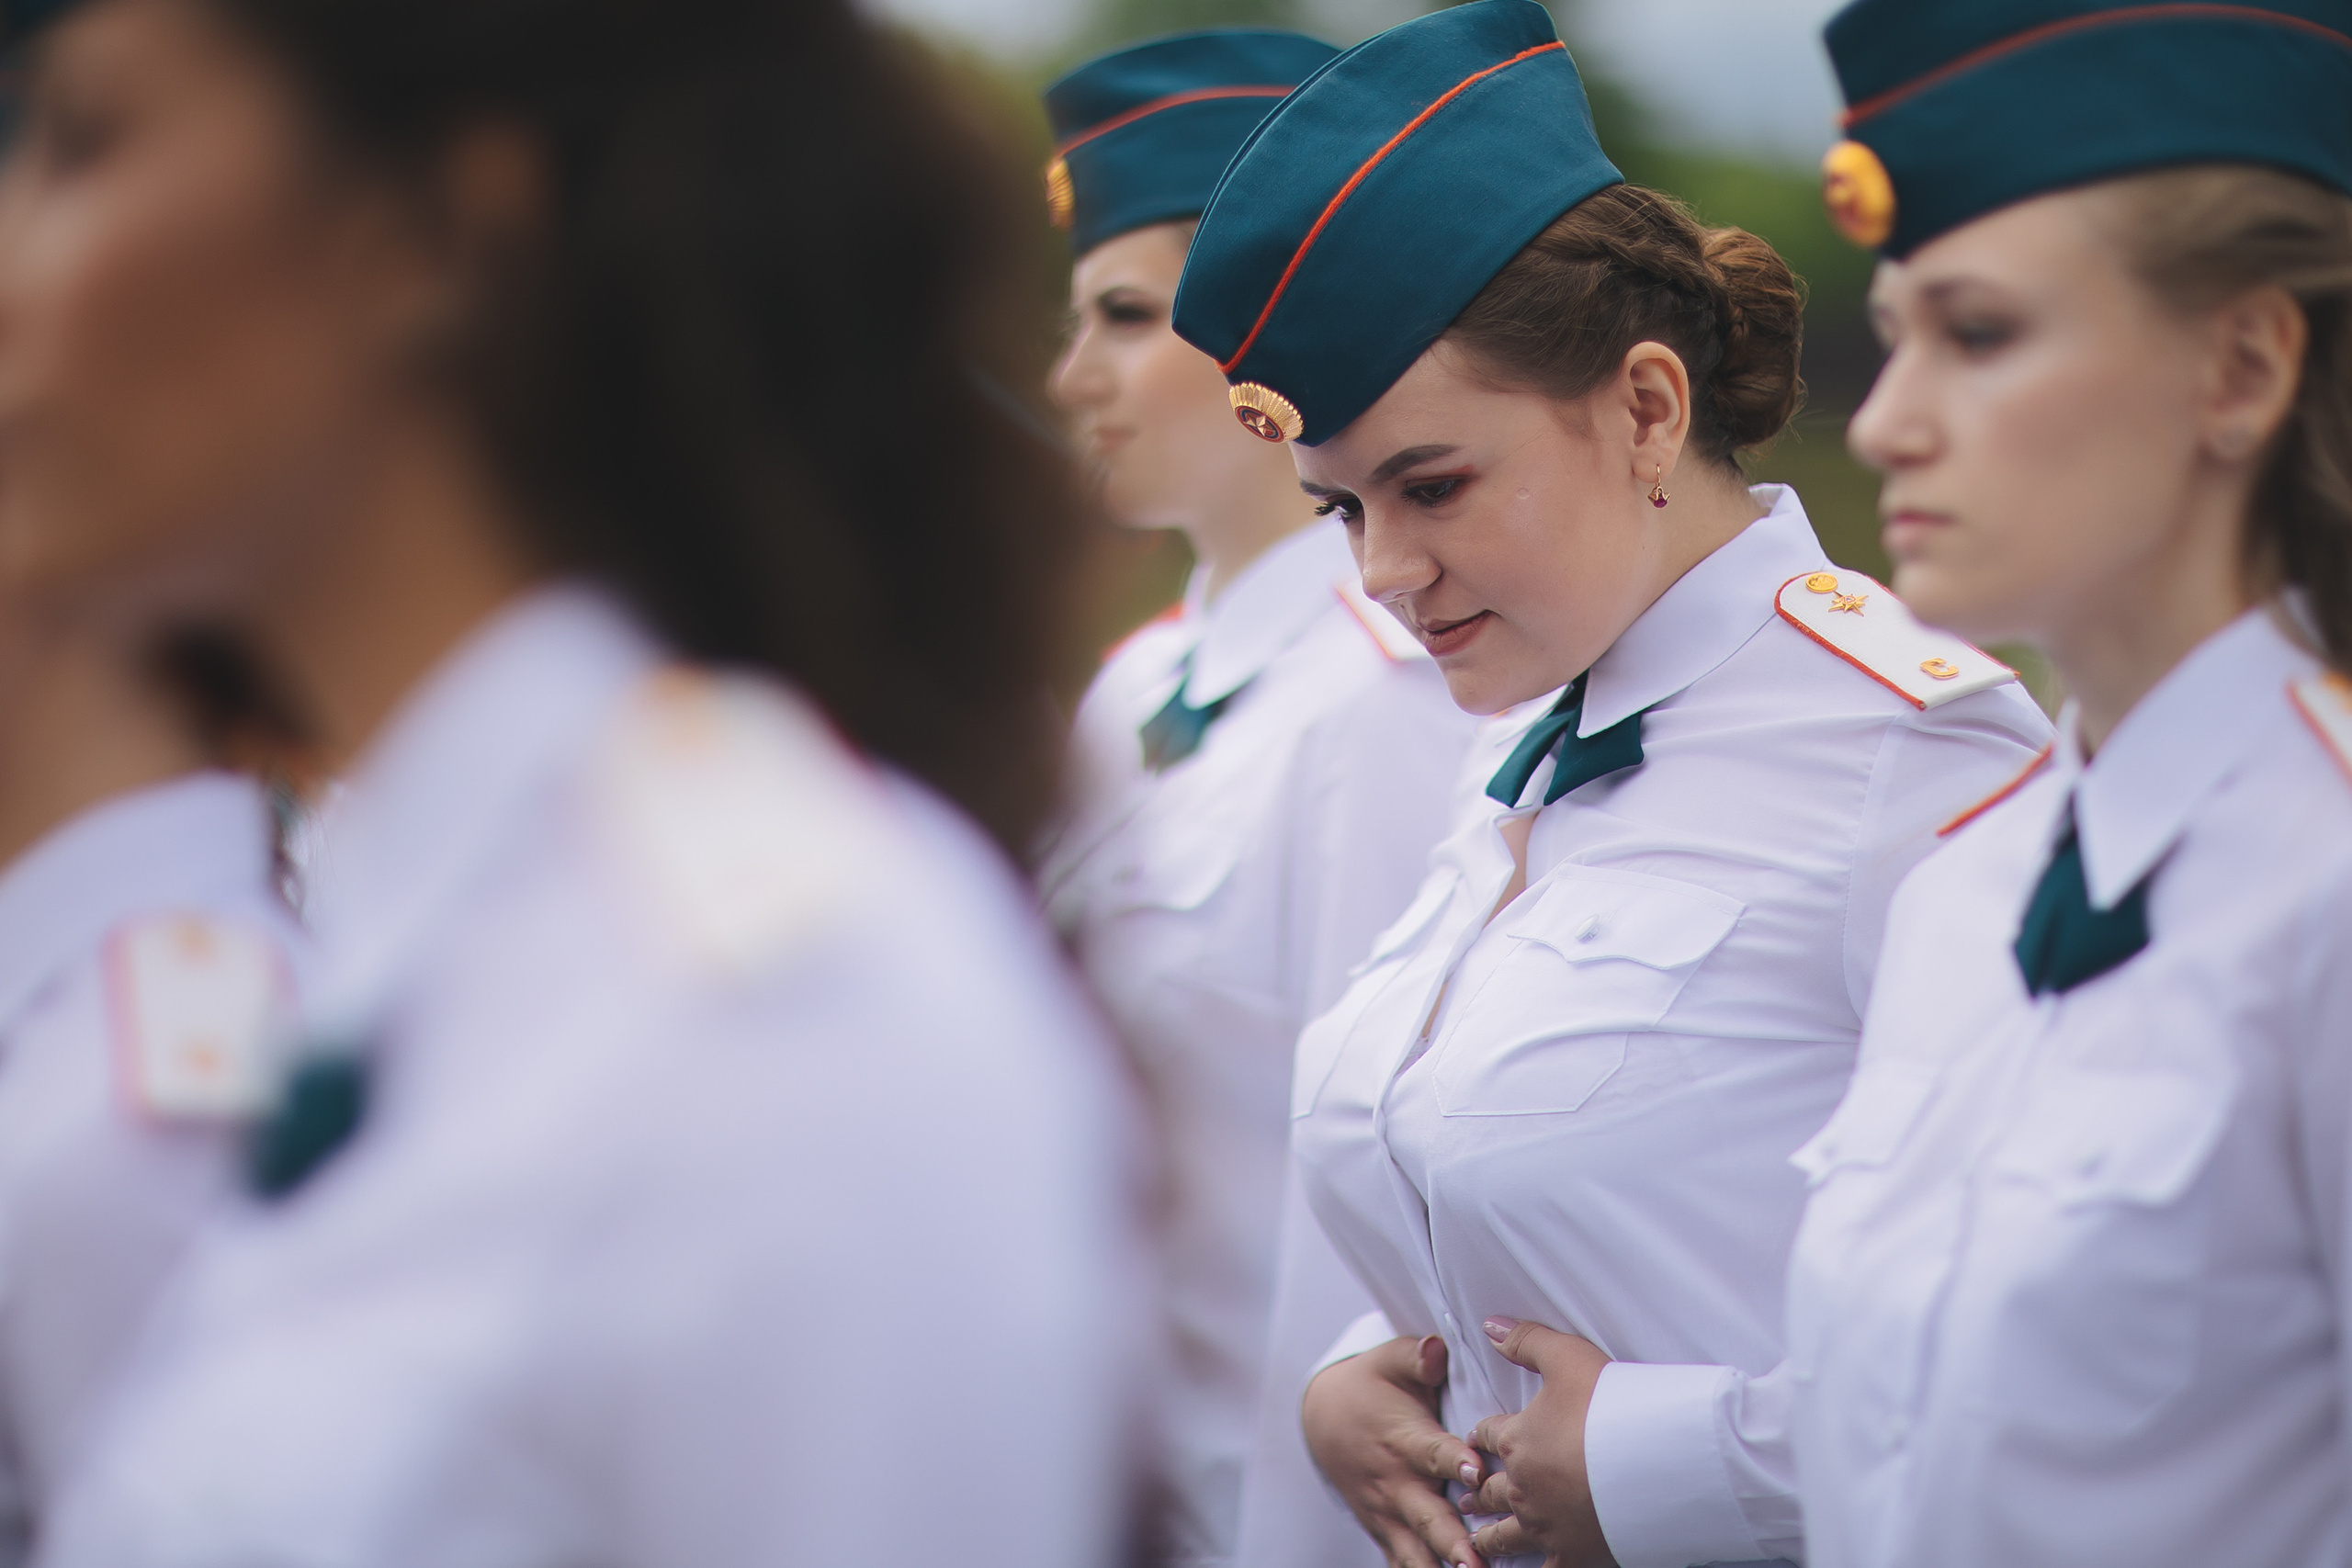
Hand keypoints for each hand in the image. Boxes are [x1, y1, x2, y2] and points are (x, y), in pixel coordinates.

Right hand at [1302, 1333, 1485, 1567]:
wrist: (1322, 1417)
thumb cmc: (1370, 1386)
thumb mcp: (1389, 1360)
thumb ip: (1416, 1356)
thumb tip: (1437, 1348)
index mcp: (1404, 1438)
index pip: (1430, 1450)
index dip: (1452, 1460)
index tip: (1475, 1470)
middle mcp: (1395, 1481)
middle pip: (1426, 1515)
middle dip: (1452, 1540)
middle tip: (1475, 1560)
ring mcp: (1388, 1511)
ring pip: (1415, 1549)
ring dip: (1438, 1566)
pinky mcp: (1384, 1530)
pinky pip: (1400, 1562)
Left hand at [1464, 1318, 1614, 1567]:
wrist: (1655, 1461)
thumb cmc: (1613, 1407)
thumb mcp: (1568, 1356)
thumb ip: (1527, 1340)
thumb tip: (1490, 1326)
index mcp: (1519, 1439)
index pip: (1489, 1435)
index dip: (1482, 1436)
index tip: (1476, 1440)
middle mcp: (1523, 1485)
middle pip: (1490, 1489)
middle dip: (1478, 1490)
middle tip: (1466, 1496)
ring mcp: (1545, 1524)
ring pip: (1505, 1535)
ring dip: (1488, 1535)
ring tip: (1476, 1540)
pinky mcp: (1572, 1553)